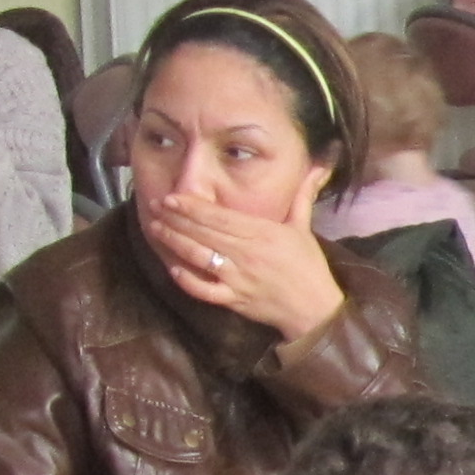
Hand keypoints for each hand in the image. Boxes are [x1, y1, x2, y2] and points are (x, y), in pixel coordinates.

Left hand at [145, 187, 343, 343]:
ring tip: (156, 230)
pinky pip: (205, 290)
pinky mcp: (234, 299)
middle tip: (154, 206)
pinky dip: (188, 281)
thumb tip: (320, 167)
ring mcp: (238, 278)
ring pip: (199, 258)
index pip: (219, 217)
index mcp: (262, 233)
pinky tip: (173, 269)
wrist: (315, 308)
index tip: (171, 197)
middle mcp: (246, 254)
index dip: (192, 206)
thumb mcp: (303, 227)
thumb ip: (303, 195)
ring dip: (175, 243)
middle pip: (203, 233)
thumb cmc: (308, 265)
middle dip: (175, 219)